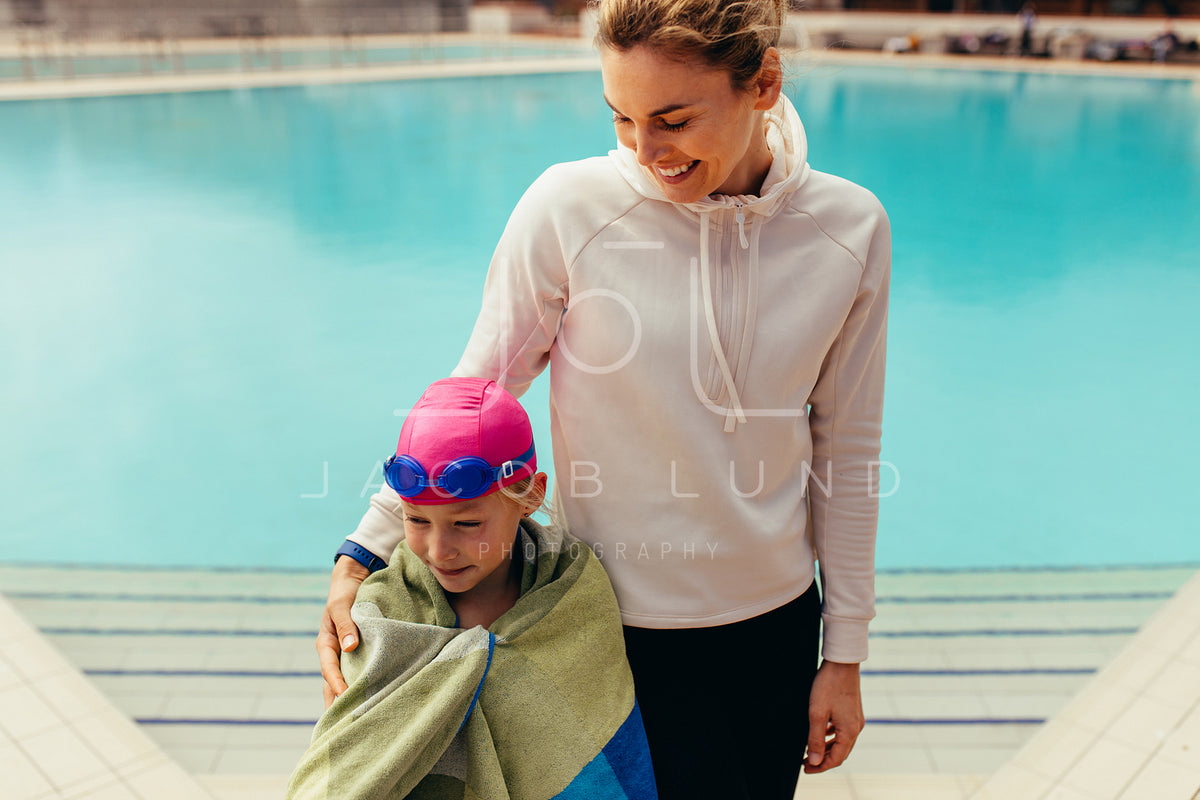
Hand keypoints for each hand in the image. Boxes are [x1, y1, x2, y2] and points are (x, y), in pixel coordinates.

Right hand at [318, 556, 369, 707]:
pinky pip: (358, 672)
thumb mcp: (342, 605)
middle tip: (342, 726)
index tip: (345, 697)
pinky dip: (362, 685)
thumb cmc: (345, 593)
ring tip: (356, 721)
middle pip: (333, 682)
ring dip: (349, 698)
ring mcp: (346, 654)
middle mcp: (335, 652)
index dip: (336, 684)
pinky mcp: (358, 652)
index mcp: (326, 643)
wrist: (353, 580)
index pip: (329, 669)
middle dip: (337, 703)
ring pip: (345, 680)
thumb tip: (350, 647)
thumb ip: (346, 624)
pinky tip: (371, 698)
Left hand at [803, 660, 863, 773]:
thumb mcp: (817, 714)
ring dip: (827, 749)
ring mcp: (856, 719)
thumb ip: (815, 739)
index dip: (819, 767)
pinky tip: (821, 733)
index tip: (805, 769)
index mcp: (849, 732)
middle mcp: (856, 728)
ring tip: (811, 751)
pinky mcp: (852, 711)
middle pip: (840, 753)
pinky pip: (842, 731)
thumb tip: (814, 761)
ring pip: (841, 742)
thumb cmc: (829, 685)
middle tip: (806, 763)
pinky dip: (831, 737)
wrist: (842, 662)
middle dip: (823, 760)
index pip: (835, 759)